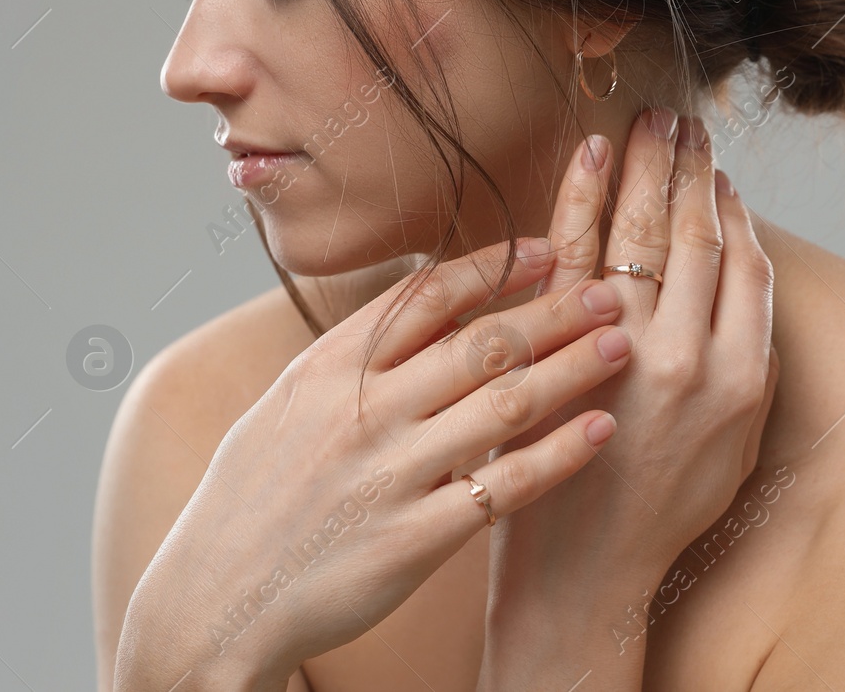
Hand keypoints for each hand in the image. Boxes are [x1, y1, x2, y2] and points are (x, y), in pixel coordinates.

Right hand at [114, 236, 638, 690]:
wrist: (219, 594)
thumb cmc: (252, 496)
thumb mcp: (285, 404)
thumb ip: (348, 358)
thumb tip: (413, 307)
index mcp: (328, 368)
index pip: (426, 296)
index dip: (496, 267)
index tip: (548, 250)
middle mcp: (363, 411)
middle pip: (481, 342)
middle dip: (556, 310)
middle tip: (611, 290)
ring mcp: (391, 474)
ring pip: (504, 403)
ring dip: (573, 369)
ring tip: (624, 345)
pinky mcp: (415, 539)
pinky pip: (504, 486)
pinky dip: (559, 454)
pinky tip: (601, 431)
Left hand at [486, 110, 778, 619]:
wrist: (585, 566)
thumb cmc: (659, 506)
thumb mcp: (734, 445)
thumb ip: (745, 366)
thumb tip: (742, 283)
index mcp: (740, 376)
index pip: (743, 263)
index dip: (732, 206)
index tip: (721, 168)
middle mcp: (688, 355)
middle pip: (693, 234)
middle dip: (690, 167)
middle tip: (683, 119)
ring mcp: (620, 348)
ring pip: (640, 232)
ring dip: (646, 167)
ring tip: (648, 122)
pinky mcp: (560, 346)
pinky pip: (574, 252)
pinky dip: (584, 198)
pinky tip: (591, 158)